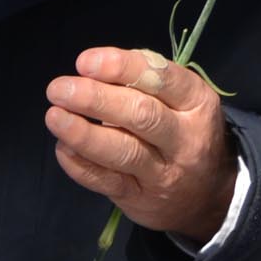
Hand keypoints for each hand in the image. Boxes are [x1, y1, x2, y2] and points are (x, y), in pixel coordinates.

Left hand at [44, 49, 236, 239]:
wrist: (205, 193)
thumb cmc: (181, 132)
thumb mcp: (180, 100)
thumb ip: (143, 80)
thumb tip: (92, 67)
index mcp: (196, 102)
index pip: (162, 79)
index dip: (121, 68)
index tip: (84, 62)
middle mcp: (185, 137)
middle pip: (141, 115)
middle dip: (96, 99)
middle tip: (59, 89)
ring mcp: (163, 172)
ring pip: (123, 151)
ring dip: (83, 133)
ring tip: (54, 116)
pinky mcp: (139, 197)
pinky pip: (105, 180)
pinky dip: (79, 164)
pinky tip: (63, 147)